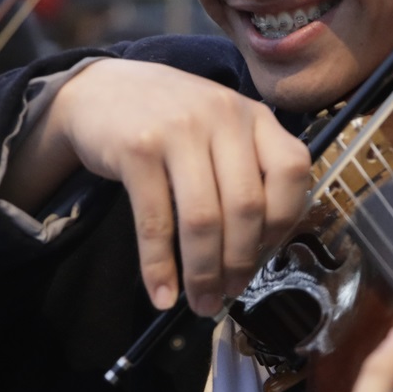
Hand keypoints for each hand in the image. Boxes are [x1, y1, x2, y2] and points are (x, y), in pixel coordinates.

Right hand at [40, 58, 310, 314]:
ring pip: (202, 219)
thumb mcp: (220, 127)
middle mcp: (222, 116)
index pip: (292, 171)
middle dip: (239, 263)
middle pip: (246, 206)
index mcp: (254, 114)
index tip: (265, 254)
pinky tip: (162, 292)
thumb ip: (246, 168)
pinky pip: (155, 221)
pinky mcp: (137, 149)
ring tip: (200, 302)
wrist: (100, 89)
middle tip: (228, 294)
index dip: (283, 223)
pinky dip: (159, 266)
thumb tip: (257, 250)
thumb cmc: (168, 119)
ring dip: (203, 272)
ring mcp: (179, 130)